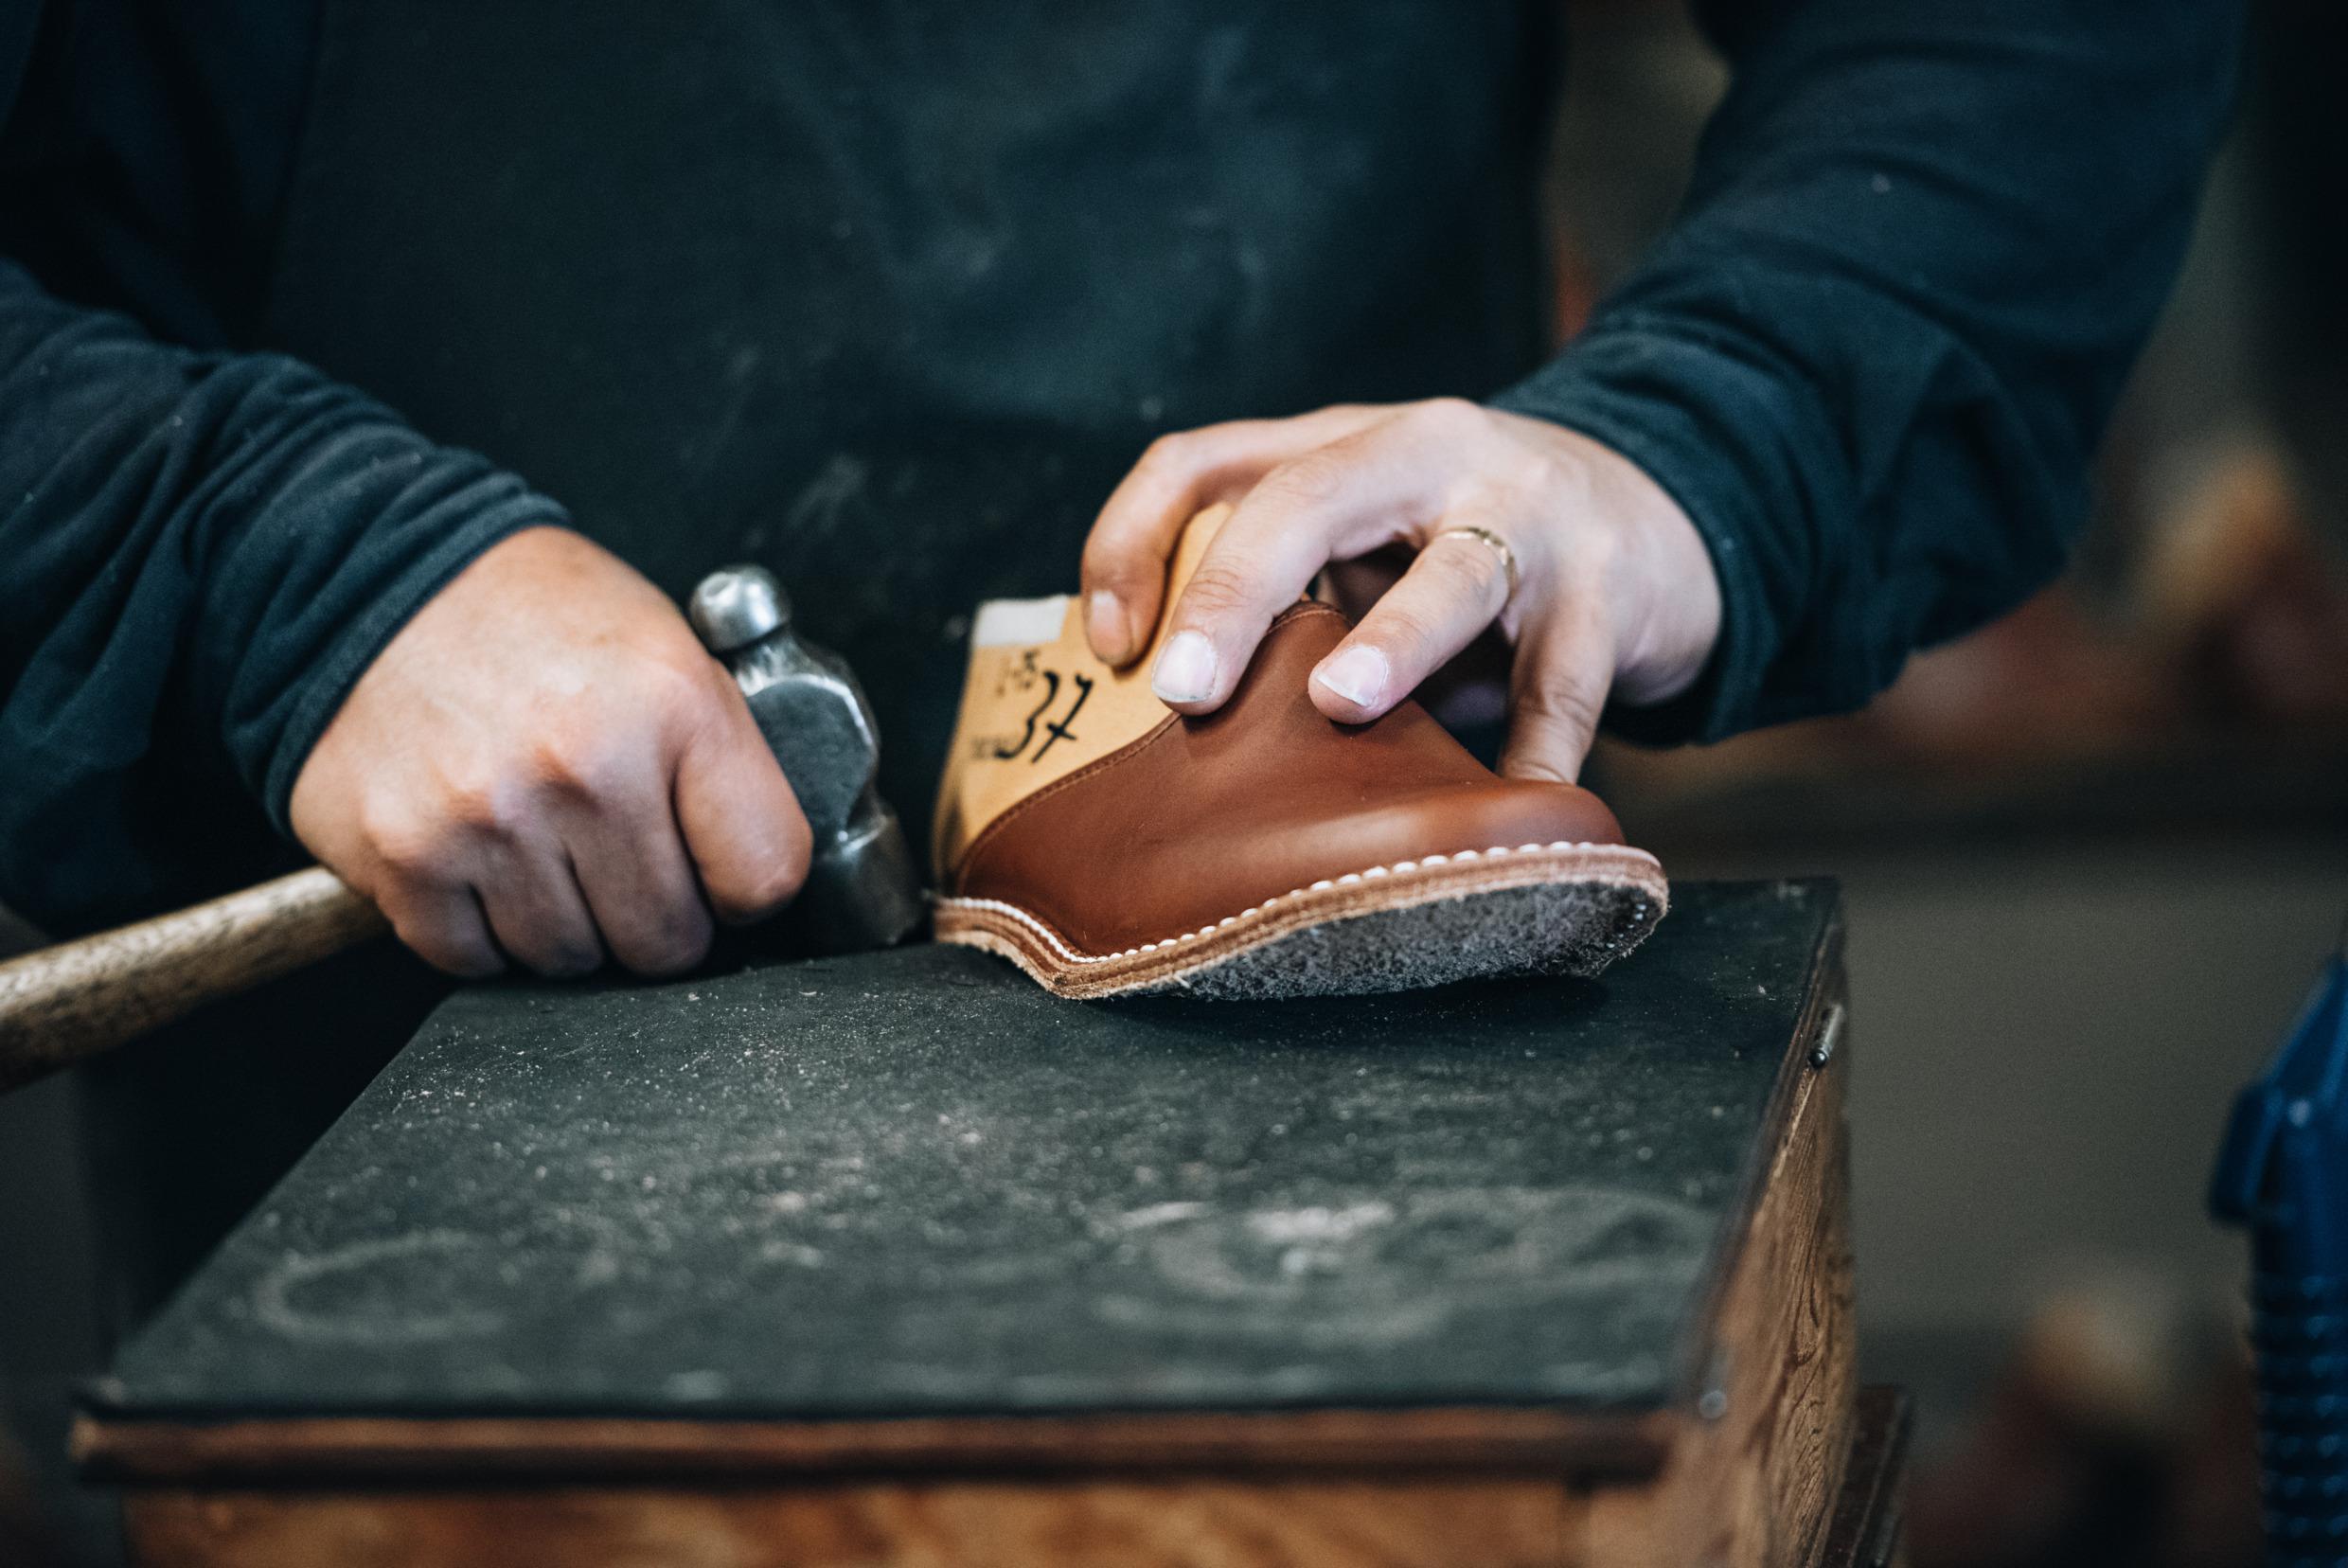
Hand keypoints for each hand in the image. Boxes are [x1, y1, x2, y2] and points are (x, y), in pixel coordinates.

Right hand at [289, 527, 810, 977]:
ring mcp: (490, 819)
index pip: (764, 875)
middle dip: (654, 915)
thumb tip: (761, 879)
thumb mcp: (668, 649)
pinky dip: (483, 932)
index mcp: (675, 706)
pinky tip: (483, 859)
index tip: (715, 869)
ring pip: (572, 960)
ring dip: (567, 924)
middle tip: (621, 858)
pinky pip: (475, 959)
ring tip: (544, 843)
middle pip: (667, 941)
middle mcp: (585, 767)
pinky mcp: (405, 858)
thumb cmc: (534, 615)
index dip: (743, 885)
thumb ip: (724, 763)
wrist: (371, 572)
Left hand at [1081, 399, 1721, 781]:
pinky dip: (1534, 752)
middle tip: (1185, 690)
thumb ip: (1289, 591)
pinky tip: (1503, 806)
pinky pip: (1563, 686)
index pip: (1203, 463)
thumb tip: (1167, 717)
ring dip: (1394, 639)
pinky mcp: (1610, 593)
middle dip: (1235, 593)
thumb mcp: (1369, 543)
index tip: (1107, 648)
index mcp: (1344, 446)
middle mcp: (1429, 457)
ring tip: (1341, 703)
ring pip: (1454, 573)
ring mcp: (1529, 518)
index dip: (1134, 542)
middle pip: (1308, 497)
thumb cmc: (1473, 547)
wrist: (1661, 520)